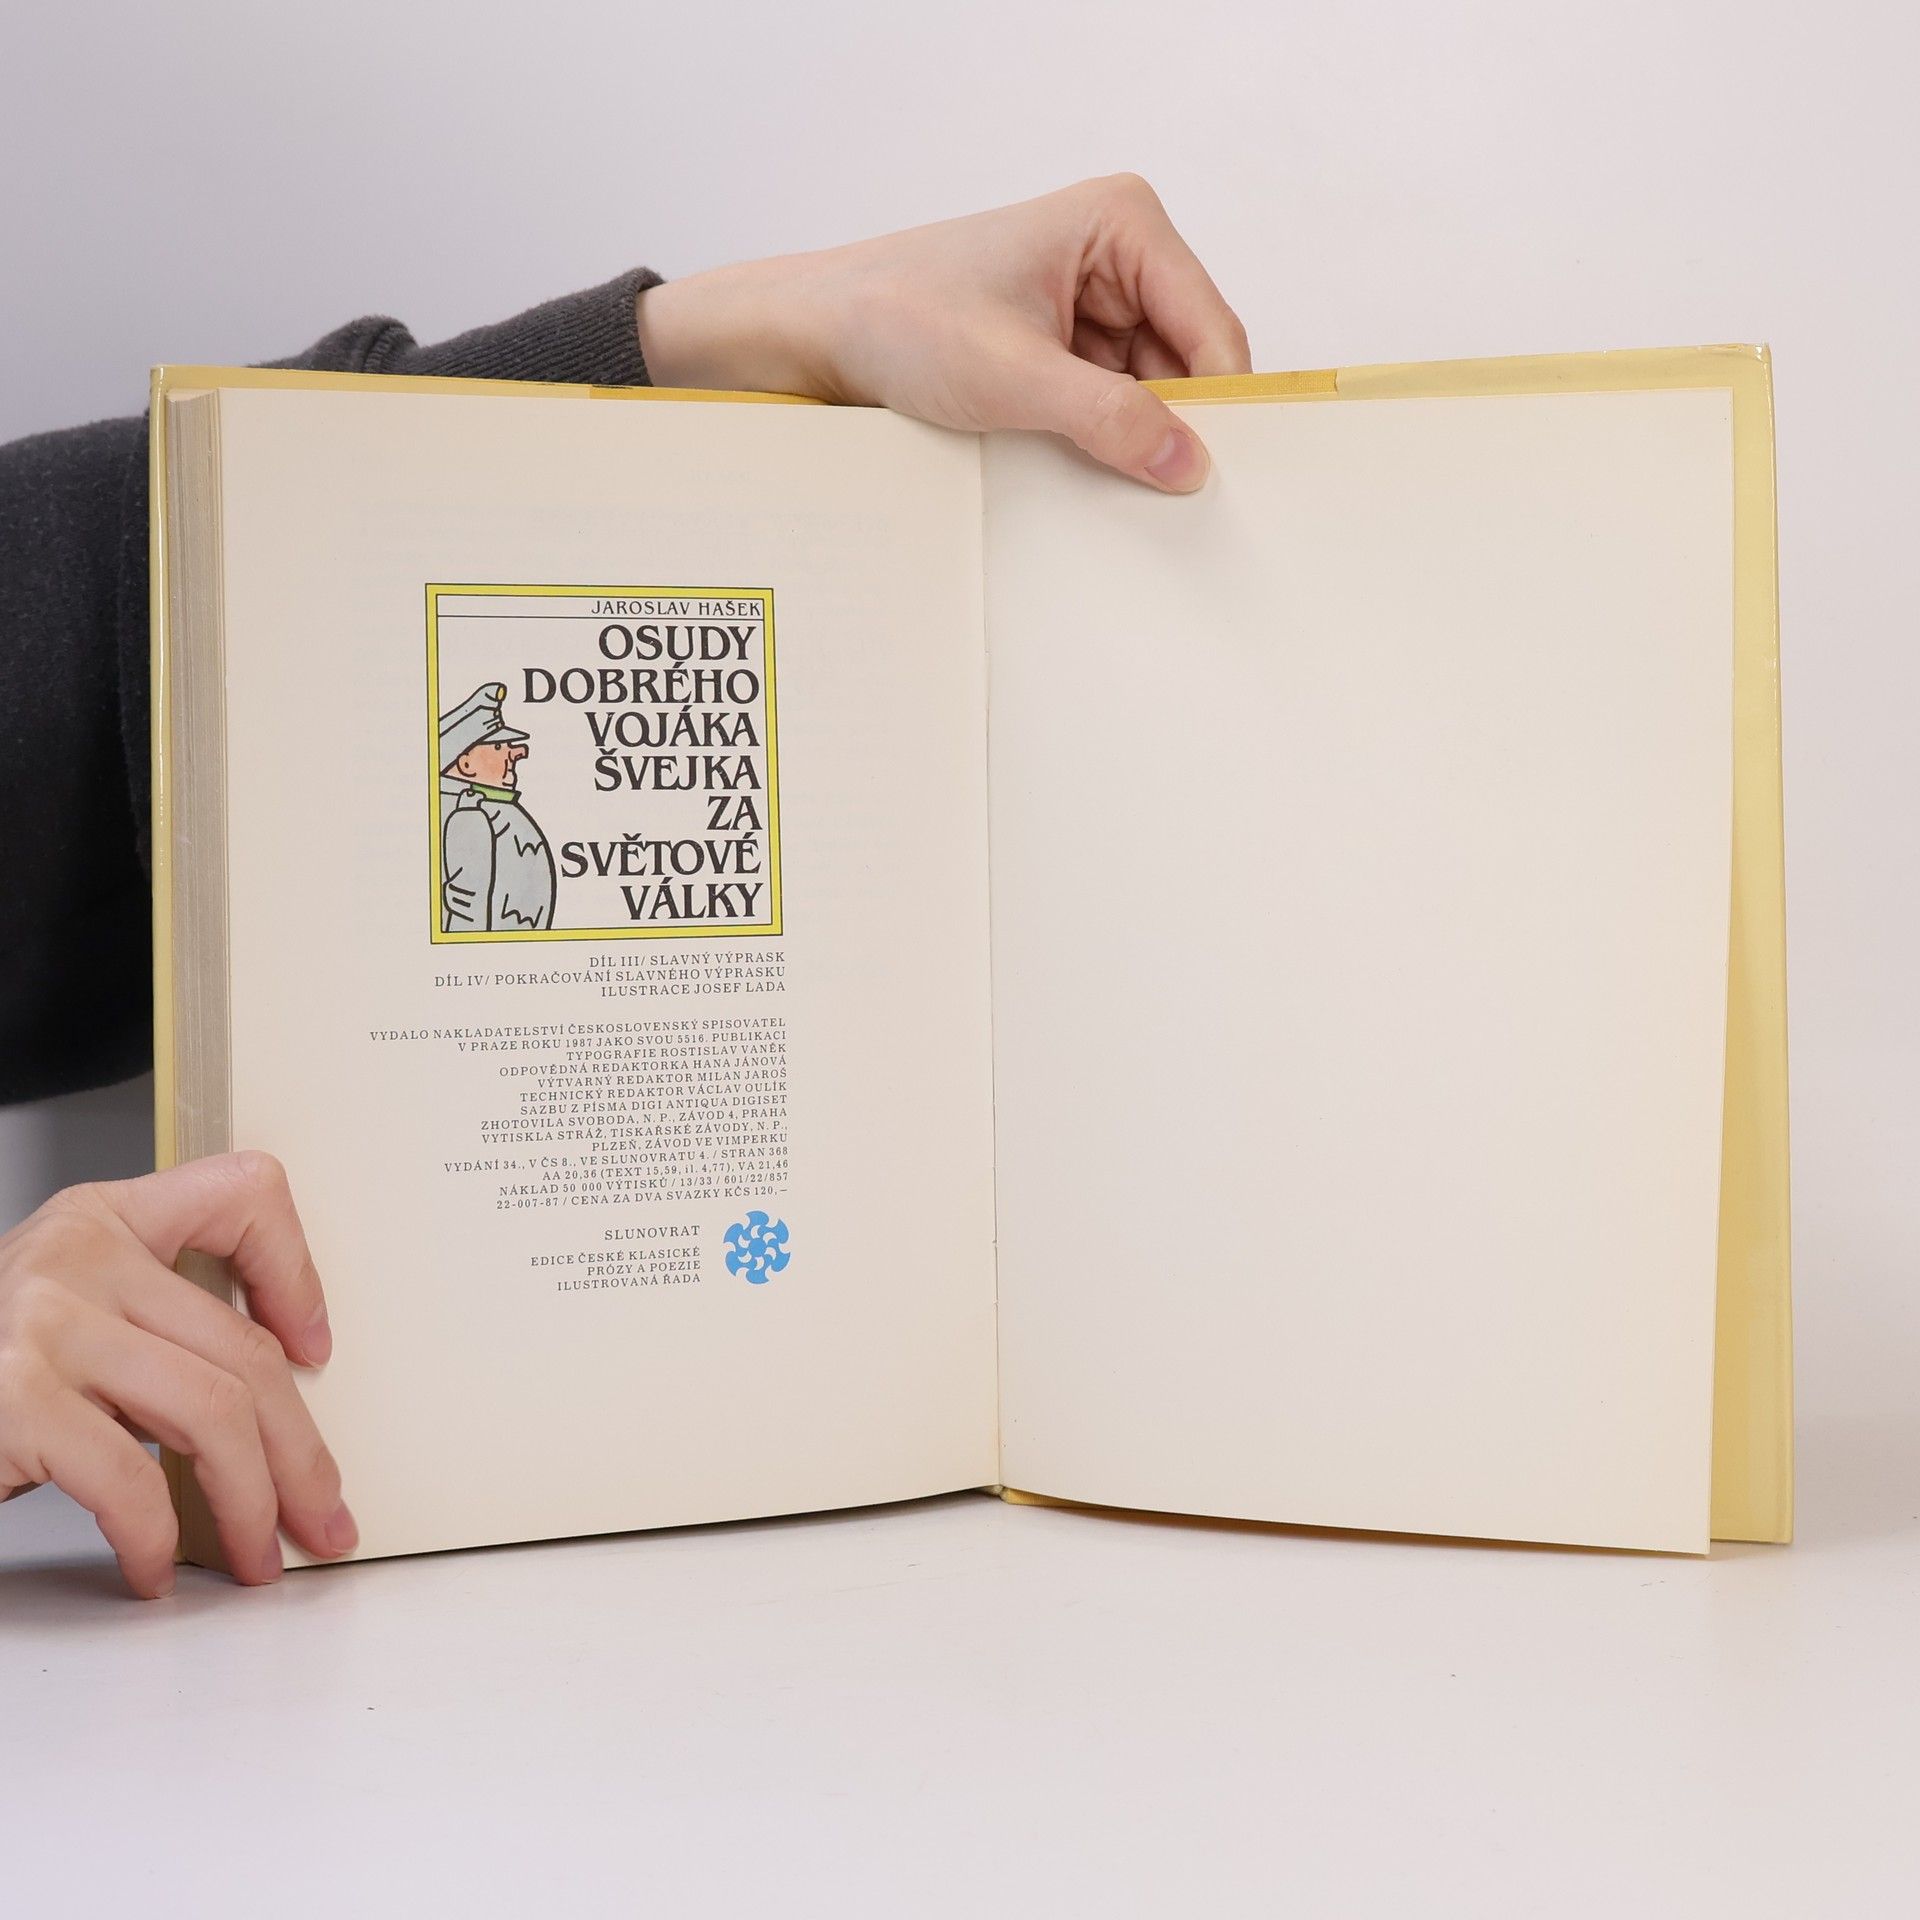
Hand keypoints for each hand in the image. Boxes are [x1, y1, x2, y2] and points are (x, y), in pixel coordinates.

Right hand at [0, 1153, 355, 1597]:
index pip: (242, 1193)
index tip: (315, 1351)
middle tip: (322, 1515)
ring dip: (253, 1502)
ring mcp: (43, 1325)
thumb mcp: (69, 1318)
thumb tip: (273, 1418)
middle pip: (243, 1351)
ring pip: (214, 1413)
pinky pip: (131, 1478)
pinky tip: (156, 1565)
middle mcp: (76, 1256)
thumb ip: (154, 1325)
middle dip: (300, 1453)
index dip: (296, 1271)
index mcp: (101, 1220)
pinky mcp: (14, 1400)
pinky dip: (158, 1537)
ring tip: (257, 1554)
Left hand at [635, 174, 1252, 492]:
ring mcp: (1096, 298)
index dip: (1218, 403)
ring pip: (1155, 388)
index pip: (1210, 326)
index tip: (1215, 474)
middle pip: (1190, 359)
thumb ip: (1109, 419)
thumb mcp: (1014, 378)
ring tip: (1099, 472)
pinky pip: (1115, 400)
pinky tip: (1082, 464)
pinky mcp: (1069, 341)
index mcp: (1123, 222)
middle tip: (1162, 490)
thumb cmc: (900, 320)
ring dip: (1134, 434)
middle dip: (1173, 422)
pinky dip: (1106, 437)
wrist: (823, 334)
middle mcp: (1120, 251)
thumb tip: (1187, 461)